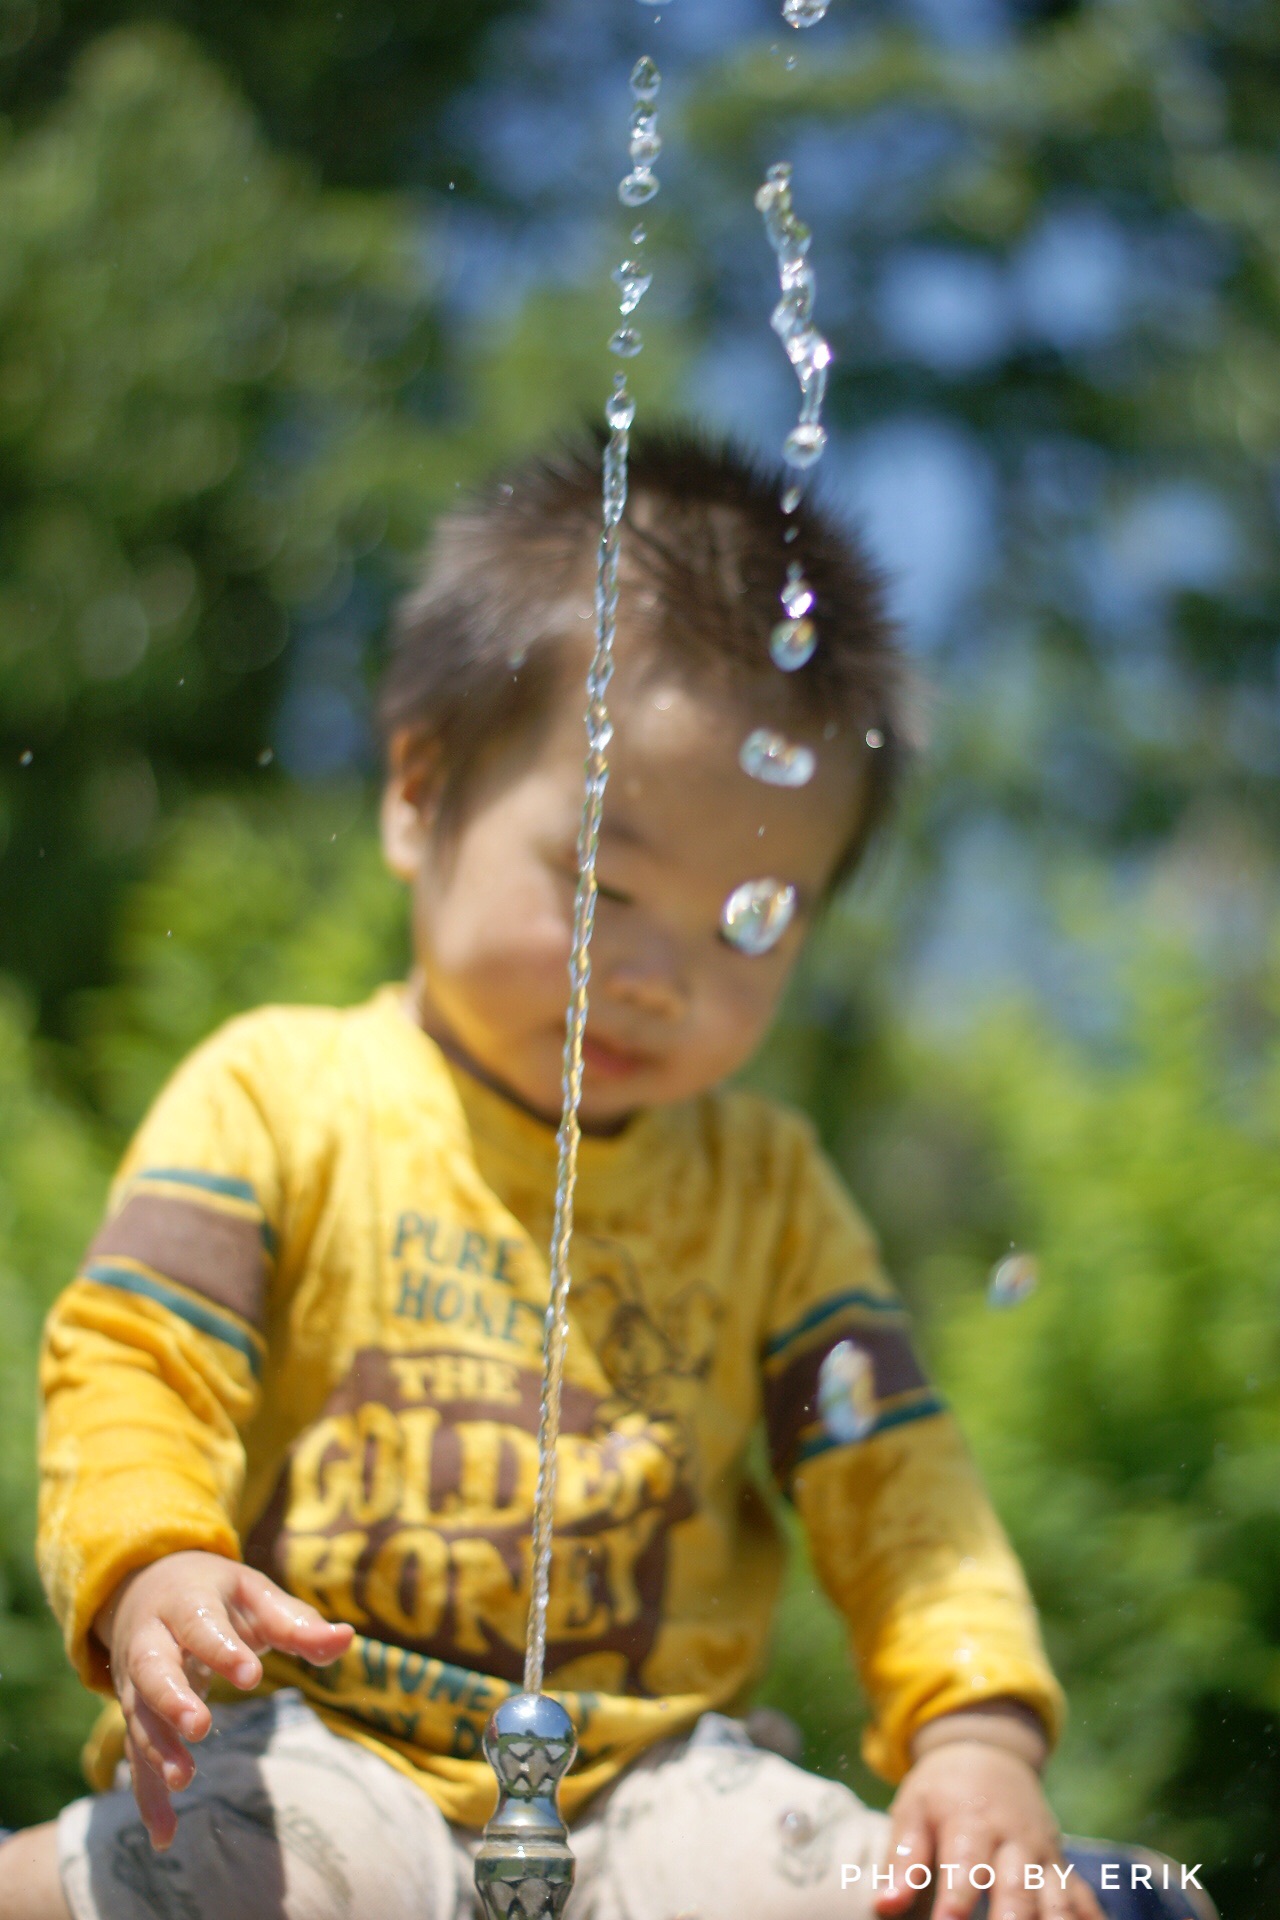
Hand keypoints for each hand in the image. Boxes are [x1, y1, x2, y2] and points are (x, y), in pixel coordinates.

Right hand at [94, 1549, 352, 1851]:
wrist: (151, 1588)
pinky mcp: (135, 1715)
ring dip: (157, 1749)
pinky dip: (147, 1795)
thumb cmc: (219, 1596)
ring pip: (139, 1716)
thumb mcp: (258, 1596)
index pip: (201, 1624)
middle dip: (172, 1698)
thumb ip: (298, 1623)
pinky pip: (137, 1755)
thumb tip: (347, 1638)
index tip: (252, 1674)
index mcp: (186, 1602)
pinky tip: (164, 1834)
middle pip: (152, 1669)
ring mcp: (135, 1681)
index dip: (223, 1649)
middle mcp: (151, 1641)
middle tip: (200, 1726)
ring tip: (183, 1780)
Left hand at [877, 1739, 1103, 1919]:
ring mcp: (1043, 1853)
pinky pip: (1084, 1897)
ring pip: (1056, 1895)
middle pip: (1016, 1886)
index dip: (957, 1900)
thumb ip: (902, 1860)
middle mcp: (1013, 1838)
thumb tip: (884, 1906)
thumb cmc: (942, 1792)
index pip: (964, 1866)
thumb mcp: (913, 1810)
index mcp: (970, 1821)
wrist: (989, 1753)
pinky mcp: (1061, 1866)